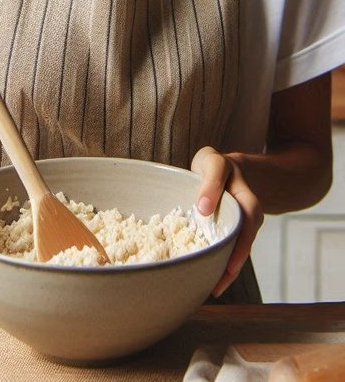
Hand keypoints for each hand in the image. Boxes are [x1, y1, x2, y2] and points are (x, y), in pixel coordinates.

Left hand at [191, 145, 263, 296]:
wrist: (225, 169)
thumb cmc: (215, 166)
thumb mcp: (212, 162)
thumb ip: (211, 180)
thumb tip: (204, 208)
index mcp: (245, 196)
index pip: (248, 217)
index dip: (239, 240)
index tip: (222, 249)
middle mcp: (247, 213)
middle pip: (245, 240)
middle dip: (234, 263)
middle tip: (219, 285)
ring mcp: (240, 224)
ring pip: (239, 249)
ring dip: (229, 269)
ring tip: (214, 289)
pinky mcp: (231, 233)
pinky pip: (230, 250)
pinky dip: (222, 265)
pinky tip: (211, 281)